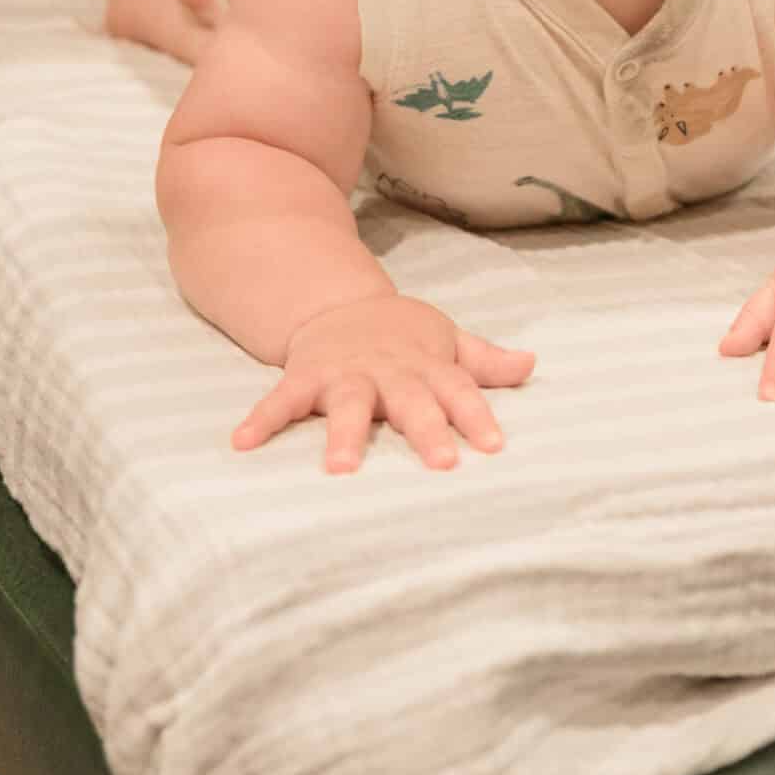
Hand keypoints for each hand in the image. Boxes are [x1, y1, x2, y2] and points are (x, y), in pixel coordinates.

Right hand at [233, 296, 535, 472]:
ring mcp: (345, 374)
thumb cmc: (403, 336)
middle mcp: (389, 371)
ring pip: (349, 404)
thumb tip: (532, 363)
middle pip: (412, 401)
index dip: (477, 416)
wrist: (338, 304)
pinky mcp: (306, 377)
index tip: (495, 446)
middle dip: (425, 430)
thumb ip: (485, 361)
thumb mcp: (446, 340)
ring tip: (342, 469)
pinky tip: (242, 443)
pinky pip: (281, 400)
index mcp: (427, 366)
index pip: (460, 390)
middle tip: (440, 464)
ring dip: (346, 435)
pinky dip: (261, 419)